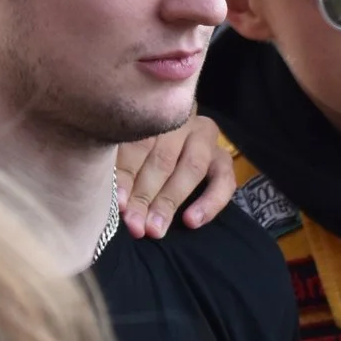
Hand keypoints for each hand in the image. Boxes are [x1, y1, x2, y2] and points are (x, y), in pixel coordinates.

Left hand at [114, 116, 237, 237]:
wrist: (167, 151)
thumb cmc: (132, 153)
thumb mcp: (119, 150)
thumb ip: (116, 166)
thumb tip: (115, 200)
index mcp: (150, 112)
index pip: (138, 143)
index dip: (126, 175)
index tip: (118, 204)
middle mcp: (181, 120)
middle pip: (163, 158)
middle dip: (145, 195)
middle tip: (134, 224)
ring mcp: (205, 136)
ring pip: (193, 167)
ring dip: (170, 201)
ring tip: (155, 228)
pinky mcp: (222, 157)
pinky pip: (225, 180)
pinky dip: (210, 202)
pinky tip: (192, 221)